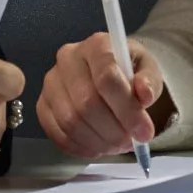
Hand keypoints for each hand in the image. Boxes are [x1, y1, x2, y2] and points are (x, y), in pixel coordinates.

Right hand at [37, 31, 165, 158]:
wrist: (109, 75)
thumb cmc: (129, 72)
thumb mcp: (148, 70)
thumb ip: (150, 81)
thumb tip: (145, 94)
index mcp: (96, 45)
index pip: (106, 78)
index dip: (126, 110)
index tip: (144, 132)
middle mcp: (67, 59)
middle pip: (87, 103)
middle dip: (113, 130)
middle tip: (130, 142)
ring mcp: (51, 83)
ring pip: (70, 122)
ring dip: (98, 141)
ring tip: (117, 145)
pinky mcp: (42, 105)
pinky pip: (58, 134)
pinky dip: (81, 147)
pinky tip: (98, 147)